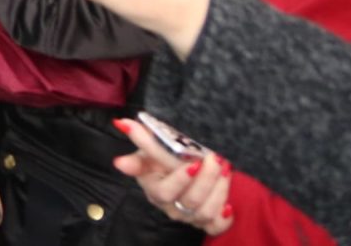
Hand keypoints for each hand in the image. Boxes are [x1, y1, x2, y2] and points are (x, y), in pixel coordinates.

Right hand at [113, 121, 234, 235]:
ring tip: (225, 169)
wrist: (179, 171)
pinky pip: (216, 227)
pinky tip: (228, 206)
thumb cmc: (163, 162)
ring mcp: (188, 217)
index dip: (180, 180)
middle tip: (216, 159)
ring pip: (206, 212)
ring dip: (219, 190)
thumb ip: (141, 140)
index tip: (193, 164)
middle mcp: (171, 207)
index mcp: (155, 190)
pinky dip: (224, 220)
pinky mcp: (205, 223)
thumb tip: (122, 123)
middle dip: (207, 180)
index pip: (164, 192)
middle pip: (190, 201)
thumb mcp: (152, 150)